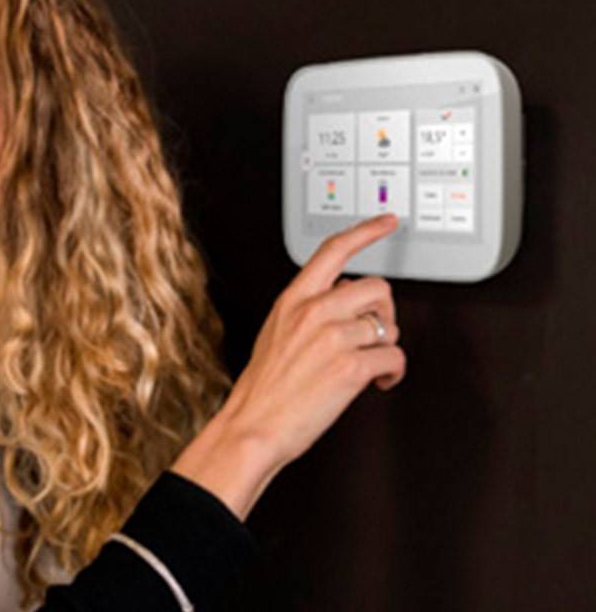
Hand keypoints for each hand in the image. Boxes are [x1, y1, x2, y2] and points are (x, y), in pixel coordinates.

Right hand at [172, 214, 404, 519]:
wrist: (253, 426)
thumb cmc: (263, 389)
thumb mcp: (275, 333)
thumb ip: (306, 311)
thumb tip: (342, 303)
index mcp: (294, 299)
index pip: (334, 250)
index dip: (367, 231)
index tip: (386, 222)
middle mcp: (314, 311)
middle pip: (376, 287)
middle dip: (385, 312)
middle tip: (375, 333)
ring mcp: (333, 338)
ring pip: (389, 324)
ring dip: (388, 346)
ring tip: (373, 363)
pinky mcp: (350, 367)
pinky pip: (394, 356)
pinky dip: (394, 372)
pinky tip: (379, 381)